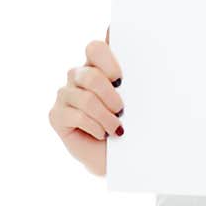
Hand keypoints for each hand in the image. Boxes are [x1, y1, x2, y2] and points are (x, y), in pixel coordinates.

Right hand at [48, 25, 123, 175]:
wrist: (119, 156)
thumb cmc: (131, 125)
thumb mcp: (138, 101)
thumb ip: (134, 82)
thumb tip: (149, 64)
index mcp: (99, 65)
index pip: (96, 48)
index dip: (108, 59)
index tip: (121, 78)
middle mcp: (78, 75)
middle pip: (90, 74)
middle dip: (109, 94)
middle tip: (122, 109)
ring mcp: (65, 94)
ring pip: (85, 98)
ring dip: (105, 116)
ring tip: (117, 128)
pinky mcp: (56, 115)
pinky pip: (76, 115)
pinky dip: (94, 127)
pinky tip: (102, 134)